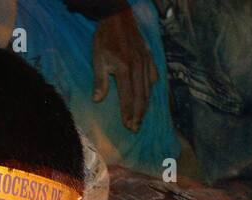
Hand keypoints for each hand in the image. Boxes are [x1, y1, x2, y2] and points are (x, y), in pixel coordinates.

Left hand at [91, 6, 159, 132]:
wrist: (117, 18)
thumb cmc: (105, 39)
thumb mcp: (98, 59)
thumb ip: (100, 80)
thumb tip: (98, 100)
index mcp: (125, 69)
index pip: (128, 97)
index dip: (128, 113)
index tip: (128, 126)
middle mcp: (138, 67)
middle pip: (141, 96)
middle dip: (139, 114)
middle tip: (136, 128)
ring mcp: (146, 62)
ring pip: (148, 88)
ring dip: (145, 105)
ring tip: (141, 118)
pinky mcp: (149, 57)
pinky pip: (153, 75)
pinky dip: (152, 88)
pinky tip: (149, 95)